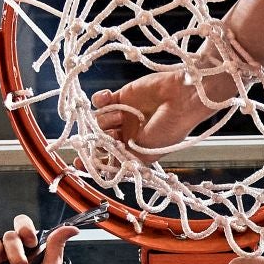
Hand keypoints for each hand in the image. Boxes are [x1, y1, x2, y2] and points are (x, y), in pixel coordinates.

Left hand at [91, 54, 236, 156]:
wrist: (182, 98)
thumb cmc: (170, 129)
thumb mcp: (146, 153)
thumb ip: (124, 159)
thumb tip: (104, 165)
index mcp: (133, 151)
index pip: (108, 158)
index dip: (95, 160)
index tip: (81, 161)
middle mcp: (126, 135)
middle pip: (99, 139)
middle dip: (97, 139)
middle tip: (101, 135)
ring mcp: (123, 116)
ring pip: (98, 121)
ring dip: (103, 119)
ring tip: (119, 115)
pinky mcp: (122, 97)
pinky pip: (101, 101)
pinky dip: (100, 100)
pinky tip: (107, 98)